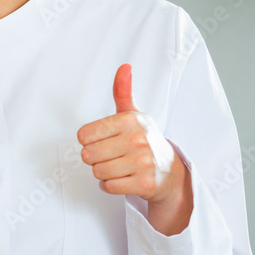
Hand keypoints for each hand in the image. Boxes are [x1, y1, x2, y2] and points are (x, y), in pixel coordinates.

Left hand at [77, 63, 175, 202]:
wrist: (170, 171)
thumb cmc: (146, 141)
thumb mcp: (133, 114)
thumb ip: (122, 92)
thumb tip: (124, 67)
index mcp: (130, 120)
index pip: (84, 135)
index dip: (89, 141)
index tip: (103, 140)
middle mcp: (137, 139)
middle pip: (88, 156)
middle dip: (95, 159)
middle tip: (112, 155)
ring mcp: (143, 162)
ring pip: (98, 172)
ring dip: (103, 173)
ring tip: (119, 166)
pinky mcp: (144, 184)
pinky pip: (108, 187)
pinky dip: (111, 185)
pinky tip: (123, 178)